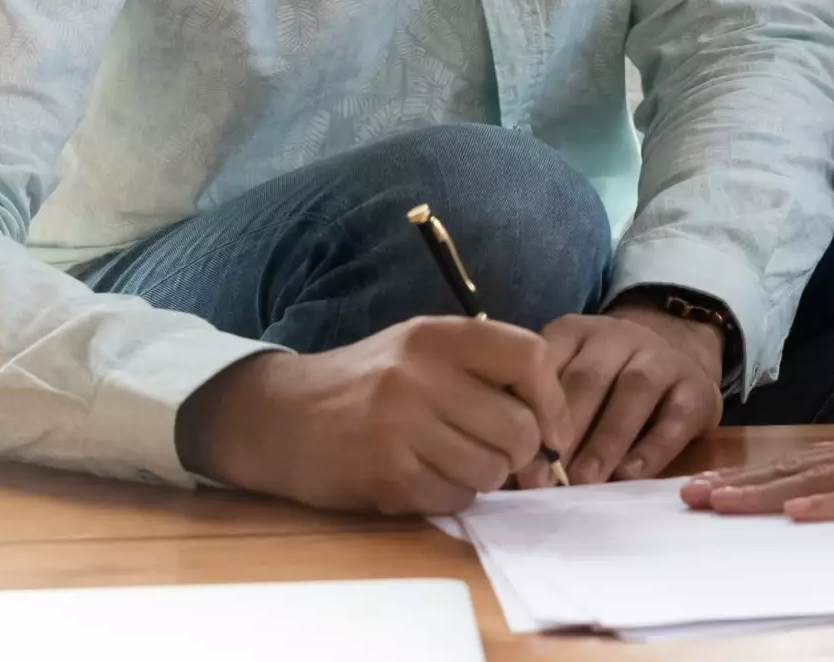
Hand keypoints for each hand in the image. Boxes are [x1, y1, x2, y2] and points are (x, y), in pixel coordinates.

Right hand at [176, 316, 569, 515]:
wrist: (280, 417)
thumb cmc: (367, 383)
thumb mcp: (421, 350)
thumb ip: (484, 369)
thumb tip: (553, 421)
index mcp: (438, 335)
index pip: (529, 356)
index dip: (553, 399)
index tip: (553, 429)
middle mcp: (420, 375)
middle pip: (518, 426)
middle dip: (521, 452)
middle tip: (502, 455)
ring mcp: (400, 426)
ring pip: (491, 469)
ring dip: (485, 476)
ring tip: (455, 462)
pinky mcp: (385, 474)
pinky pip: (454, 497)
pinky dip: (451, 496)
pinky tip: (425, 477)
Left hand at [513, 304, 723, 486]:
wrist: (678, 351)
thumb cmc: (606, 381)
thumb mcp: (570, 378)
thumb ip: (542, 412)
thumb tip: (507, 467)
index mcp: (576, 332)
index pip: (547, 362)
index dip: (530, 409)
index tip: (515, 455)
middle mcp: (619, 336)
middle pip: (588, 377)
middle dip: (565, 430)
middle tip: (545, 478)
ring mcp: (662, 357)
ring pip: (634, 390)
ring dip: (606, 439)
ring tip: (584, 481)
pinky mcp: (696, 386)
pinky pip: (675, 417)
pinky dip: (651, 448)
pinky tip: (628, 475)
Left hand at [680, 366, 833, 519]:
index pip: (808, 462)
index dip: (755, 476)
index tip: (708, 488)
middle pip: (801, 467)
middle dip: (742, 484)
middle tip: (688, 499)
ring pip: (824, 479)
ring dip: (768, 493)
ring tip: (720, 505)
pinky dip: (833, 505)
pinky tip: (797, 512)